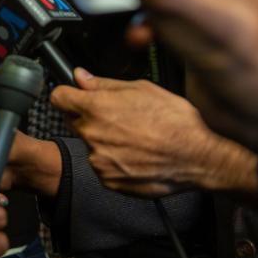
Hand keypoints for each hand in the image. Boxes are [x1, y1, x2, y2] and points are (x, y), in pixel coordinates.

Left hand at [51, 68, 257, 196]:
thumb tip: (81, 77)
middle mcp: (93, 136)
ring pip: (90, 144)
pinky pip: (102, 165)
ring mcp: (99, 161)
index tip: (74, 95)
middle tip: (117, 116)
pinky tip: (136, 153)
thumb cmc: (175, 122)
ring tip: (134, 137)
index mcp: (97, 109)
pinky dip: (114, 160)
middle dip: (89, 116)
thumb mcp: (142, 89)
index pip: (59, 98)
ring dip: (104, 139)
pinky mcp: (109, 180)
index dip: (68, 94)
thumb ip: (105, 84)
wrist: (198, 158)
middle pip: (74, 121)